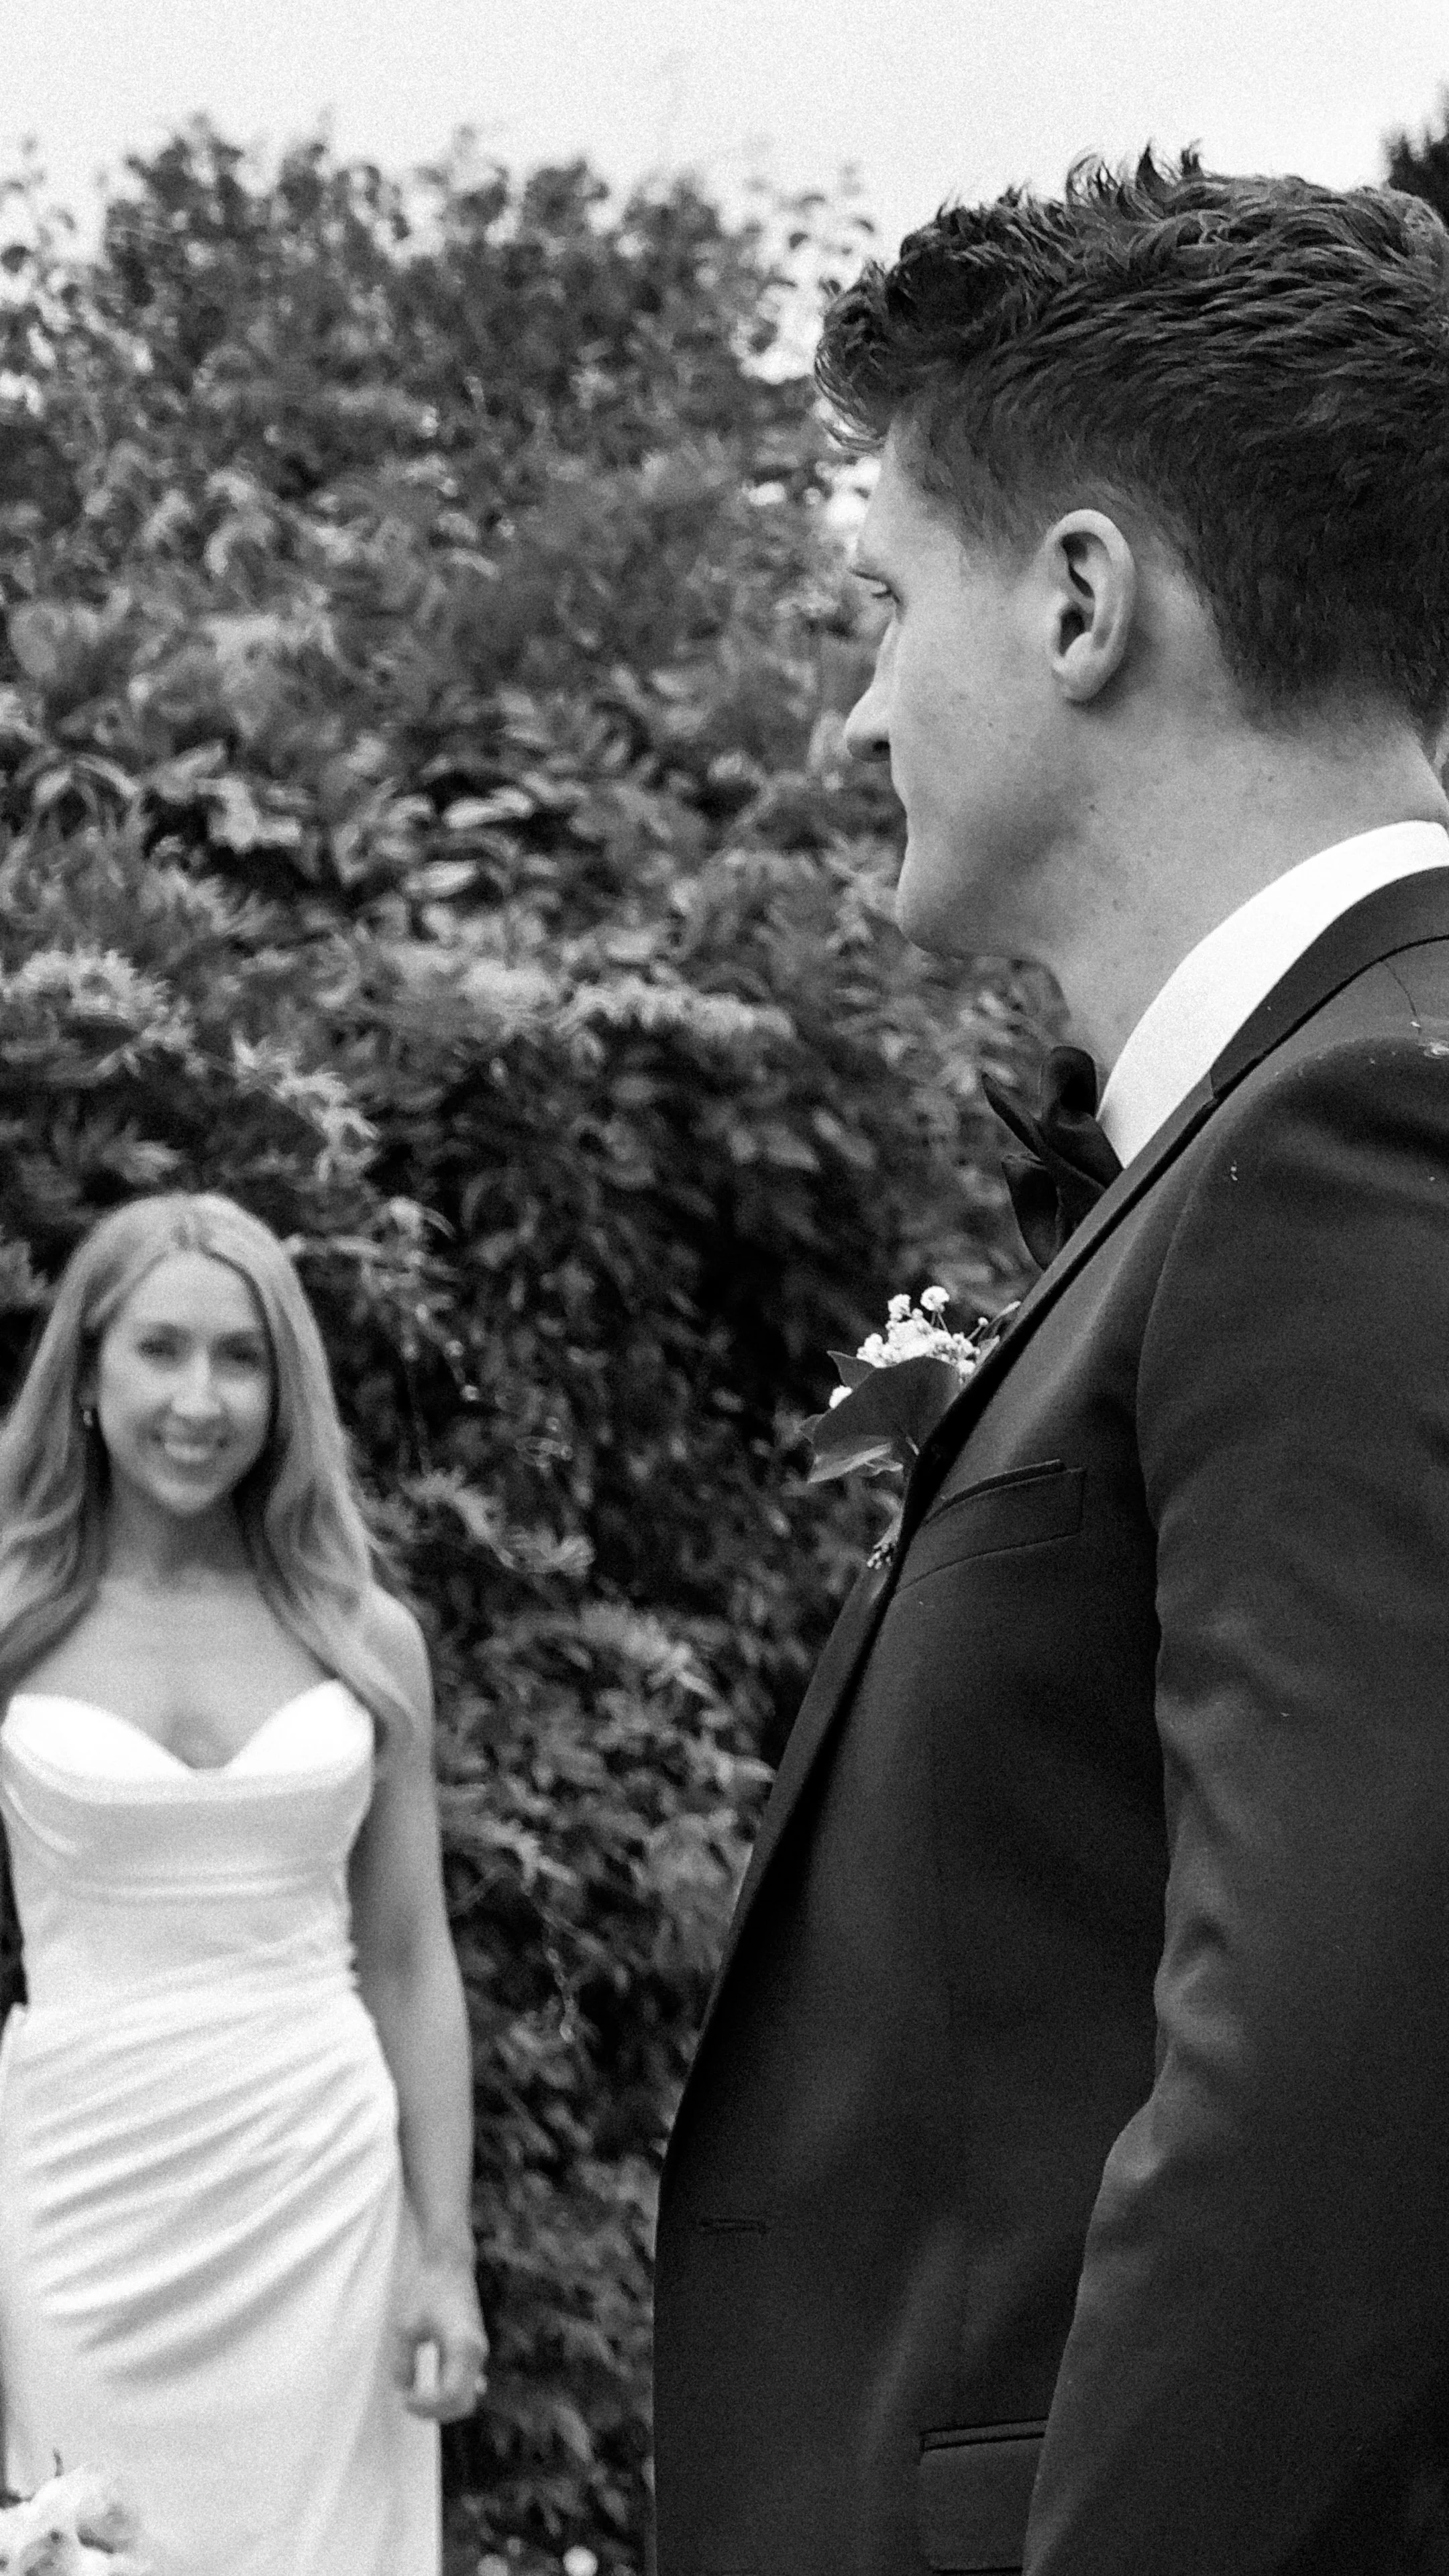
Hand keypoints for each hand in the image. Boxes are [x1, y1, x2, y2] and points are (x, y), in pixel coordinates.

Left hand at [394, 2249, 488, 2420]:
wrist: (448, 2264)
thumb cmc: (424, 2291)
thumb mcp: (405, 2327)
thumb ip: (403, 2364)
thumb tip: (405, 2391)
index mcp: (463, 2346)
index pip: (450, 2395)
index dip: (426, 2406)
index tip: (403, 2398)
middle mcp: (477, 2353)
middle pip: (462, 2405)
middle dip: (434, 2413)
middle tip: (406, 2402)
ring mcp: (478, 2354)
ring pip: (466, 2399)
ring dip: (441, 2408)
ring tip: (412, 2399)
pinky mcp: (473, 2352)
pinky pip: (464, 2387)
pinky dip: (446, 2397)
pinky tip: (425, 2392)